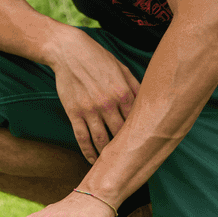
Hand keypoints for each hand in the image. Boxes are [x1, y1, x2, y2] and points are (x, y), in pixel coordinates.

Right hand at [47, 29, 139, 162]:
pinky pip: (82, 138)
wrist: (68, 51)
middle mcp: (108, 104)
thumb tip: (148, 101)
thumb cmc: (97, 58)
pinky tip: (93, 161)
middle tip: (132, 159)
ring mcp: (90, 110)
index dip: (141, 134)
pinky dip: (88, 152)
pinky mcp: (74, 113)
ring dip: (108, 155)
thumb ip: (135, 86)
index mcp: (123, 92)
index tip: (145, 144)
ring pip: (102, 141)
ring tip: (114, 165)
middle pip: (121, 134)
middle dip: (127, 148)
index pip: (136, 120)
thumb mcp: (122, 68)